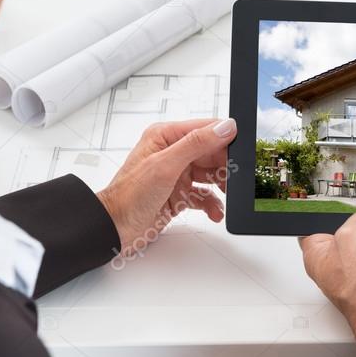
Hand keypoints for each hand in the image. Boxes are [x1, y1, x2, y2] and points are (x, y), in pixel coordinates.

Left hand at [97, 118, 236, 255]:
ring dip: (221, 186)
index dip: (225, 138)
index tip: (241, 149)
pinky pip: (204, 195)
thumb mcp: (165, 165)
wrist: (114, 229)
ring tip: (227, 196)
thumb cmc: (128, 196)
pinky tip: (215, 211)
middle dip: (225, 167)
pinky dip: (212, 203)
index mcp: (166, 136)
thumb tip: (224, 127)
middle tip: (235, 178)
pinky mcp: (179, 194)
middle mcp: (172, 153)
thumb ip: (196, 144)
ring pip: (210, 174)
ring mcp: (177, 174)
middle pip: (212, 153)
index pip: (205, 129)